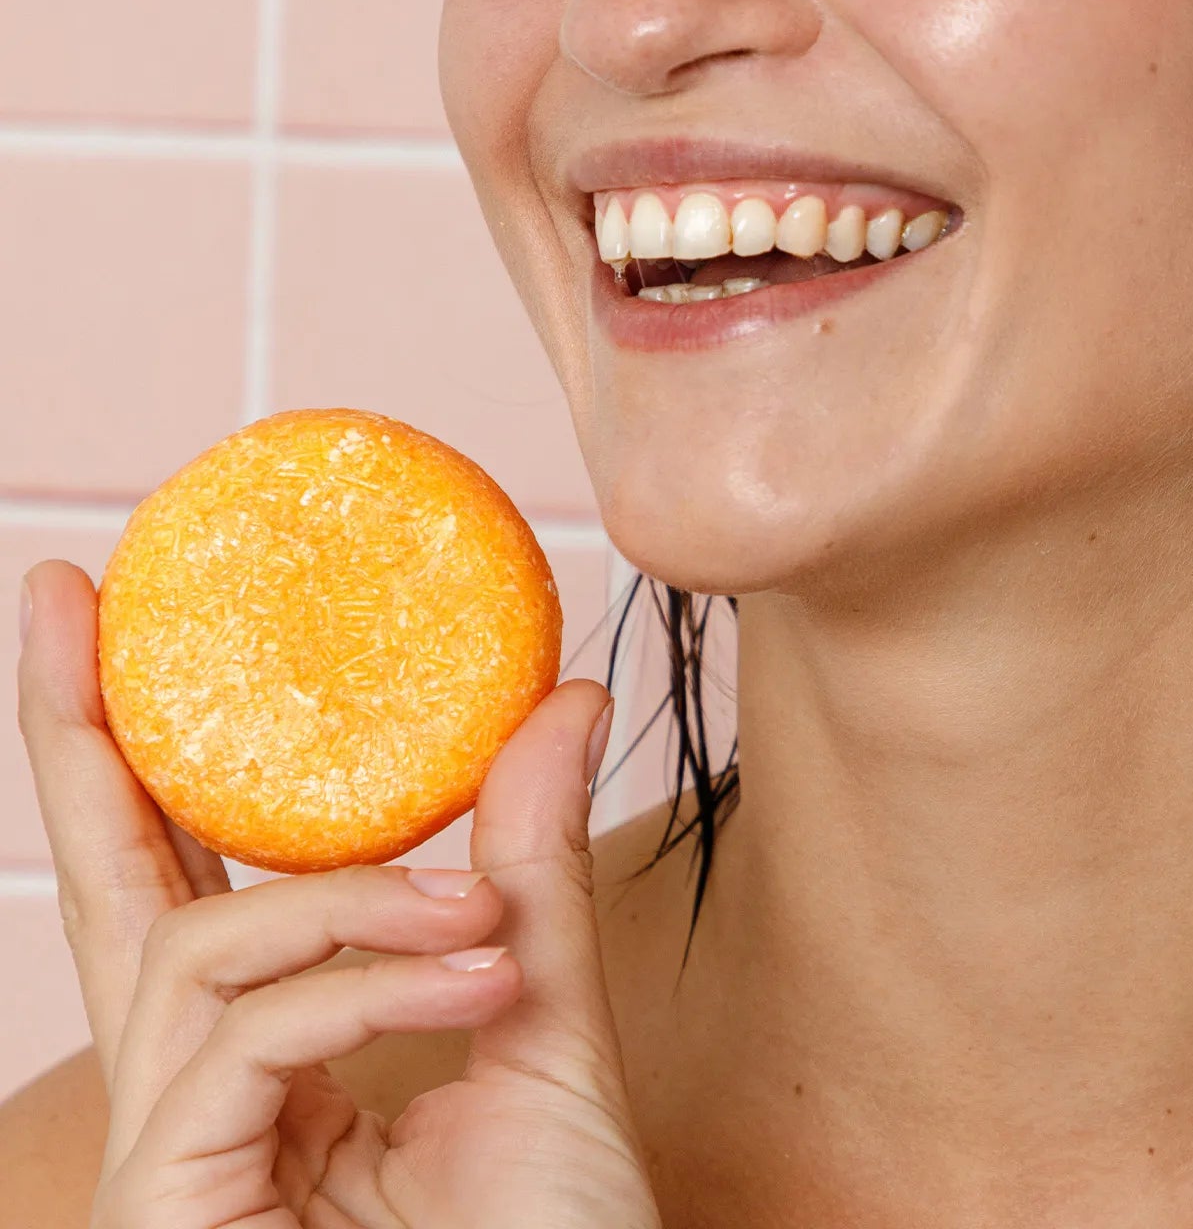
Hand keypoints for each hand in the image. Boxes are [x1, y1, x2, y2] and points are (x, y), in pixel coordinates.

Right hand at [17, 559, 661, 1228]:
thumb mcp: (544, 1028)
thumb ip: (523, 872)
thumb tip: (557, 699)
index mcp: (280, 1061)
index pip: (193, 891)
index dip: (145, 762)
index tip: (115, 622)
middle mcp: (204, 1105)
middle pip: (118, 900)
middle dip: (88, 742)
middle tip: (65, 596)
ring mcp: (174, 1172)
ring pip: (200, 956)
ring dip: (354, 907)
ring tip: (481, 924)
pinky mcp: (168, 1216)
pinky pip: (236, 1039)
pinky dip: (358, 986)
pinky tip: (464, 978)